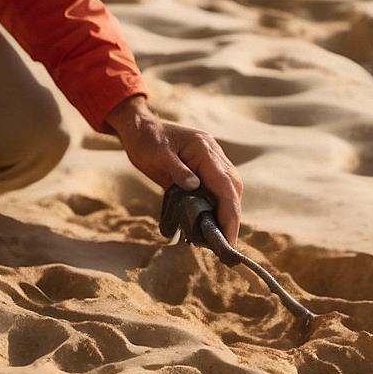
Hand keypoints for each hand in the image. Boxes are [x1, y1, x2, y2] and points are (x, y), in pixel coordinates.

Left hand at [108, 95, 242, 242]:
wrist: (140, 129)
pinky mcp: (205, 169)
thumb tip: (194, 187)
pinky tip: (211, 222)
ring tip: (219, 238)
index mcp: (205, 149)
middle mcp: (213, 155)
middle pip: (232, 189)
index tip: (228, 237)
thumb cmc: (147, 139)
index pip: (226, 185)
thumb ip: (177, 169)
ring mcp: (211, 161)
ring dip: (226, 213)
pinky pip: (217, 189)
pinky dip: (217, 206)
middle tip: (226, 244)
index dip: (230, 213)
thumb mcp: (157, 153)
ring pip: (228, 190)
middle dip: (232, 217)